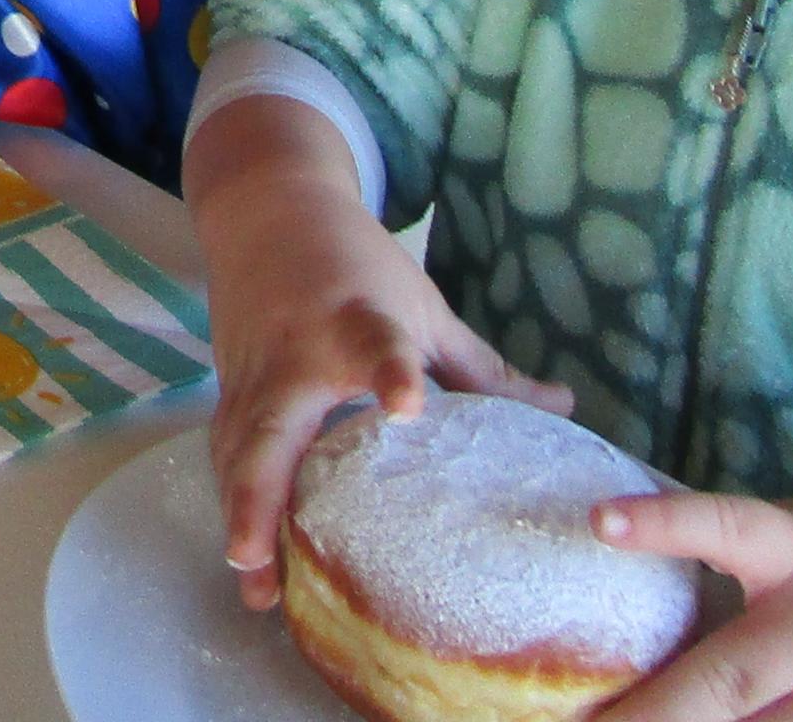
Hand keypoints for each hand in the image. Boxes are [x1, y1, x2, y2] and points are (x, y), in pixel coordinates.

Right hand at [185, 98, 568, 603]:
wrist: (268, 209)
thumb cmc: (356, 260)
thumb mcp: (424, 306)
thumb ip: (483, 368)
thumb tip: (564, 409)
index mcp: (357, 323)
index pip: (379, 349)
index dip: (392, 375)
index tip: (408, 404)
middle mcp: (296, 353)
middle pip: (272, 424)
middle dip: (259, 491)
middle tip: (256, 555)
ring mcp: (253, 372)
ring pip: (238, 447)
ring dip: (241, 512)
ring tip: (253, 583)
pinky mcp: (230, 385)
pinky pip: (228, 448)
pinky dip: (235, 498)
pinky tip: (248, 555)